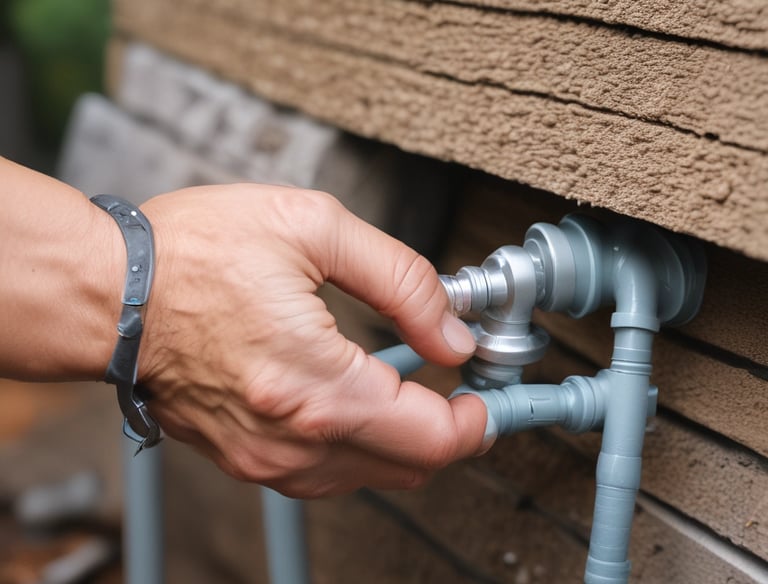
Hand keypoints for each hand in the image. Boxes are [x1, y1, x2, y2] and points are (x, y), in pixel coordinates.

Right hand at [137, 183, 485, 496]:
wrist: (110, 292)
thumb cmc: (194, 252)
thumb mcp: (314, 228)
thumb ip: (403, 282)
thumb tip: (452, 332)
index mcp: (315, 382)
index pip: (432, 438)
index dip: (477, 421)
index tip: (489, 396)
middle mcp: (291, 437)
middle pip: (410, 466)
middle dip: (449, 430)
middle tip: (459, 386)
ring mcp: (265, 457)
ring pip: (370, 474)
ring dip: (403, 436)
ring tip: (408, 382)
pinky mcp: (245, 456)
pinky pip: (326, 470)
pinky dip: (358, 441)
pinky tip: (356, 394)